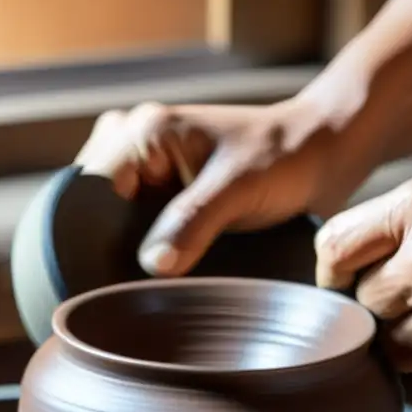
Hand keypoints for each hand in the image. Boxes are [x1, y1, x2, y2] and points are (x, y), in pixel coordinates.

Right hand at [75, 100, 340, 275]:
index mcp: (143, 132)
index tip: (110, 274)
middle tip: (142, 279)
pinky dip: (144, 253)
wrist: (322, 157)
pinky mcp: (162, 199)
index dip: (95, 235)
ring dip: (128, 252)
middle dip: (111, 246)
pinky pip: (134, 231)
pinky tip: (161, 273)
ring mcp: (147, 175)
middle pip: (94, 211)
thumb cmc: (287, 158)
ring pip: (112, 226)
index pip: (89, 191)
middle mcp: (134, 149)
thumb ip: (193, 222)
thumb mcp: (239, 188)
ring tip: (155, 276)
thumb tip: (153, 265)